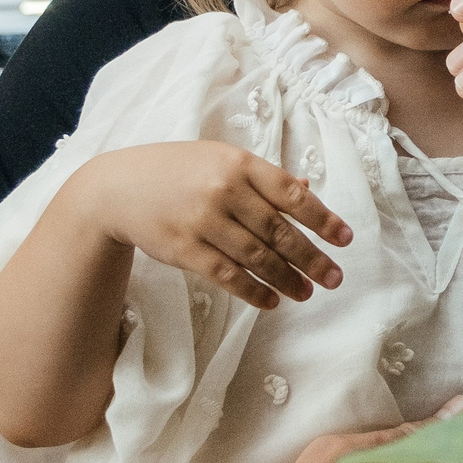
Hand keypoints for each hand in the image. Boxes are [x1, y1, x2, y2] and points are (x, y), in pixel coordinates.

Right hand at [66, 141, 352, 309]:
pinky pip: (227, 275)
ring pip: (256, 257)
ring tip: (307, 292)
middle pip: (279, 231)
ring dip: (287, 278)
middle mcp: (224, 191)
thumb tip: (306, 189)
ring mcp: (203, 221)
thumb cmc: (178, 171)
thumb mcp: (220, 160)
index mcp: (239, 164)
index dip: (322, 218)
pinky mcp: (184, 249)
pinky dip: (253, 291)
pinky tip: (272, 301)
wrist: (117, 188)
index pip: (291, 194)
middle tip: (335, 277)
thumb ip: (263, 178)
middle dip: (311, 257)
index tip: (345, 238)